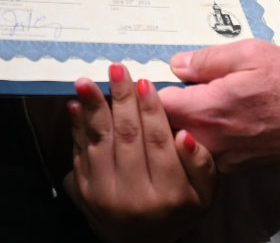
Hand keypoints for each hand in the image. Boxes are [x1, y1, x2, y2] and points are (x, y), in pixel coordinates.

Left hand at [64, 63, 215, 241]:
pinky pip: (80, 153)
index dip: (151, 110)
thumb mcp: (203, 195)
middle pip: (127, 138)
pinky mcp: (84, 192)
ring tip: (87, 81)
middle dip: (121, 99)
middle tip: (117, 69)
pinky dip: (76, 127)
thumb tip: (185, 135)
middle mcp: (134, 197)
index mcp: (169, 196)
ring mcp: (105, 195)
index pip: (159, 142)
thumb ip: (201, 165)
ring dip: (93, 108)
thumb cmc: (176, 210)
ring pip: (100, 143)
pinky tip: (76, 105)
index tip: (144, 81)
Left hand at [157, 40, 279, 172]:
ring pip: (182, 145)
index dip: (147, 91)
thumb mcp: (249, 53)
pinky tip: (205, 124)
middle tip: (156, 93)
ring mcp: (222, 159)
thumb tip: (175, 64)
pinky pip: (204, 154)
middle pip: (165, 129)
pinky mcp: (234, 169)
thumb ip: (207, 59)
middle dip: (157, 112)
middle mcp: (211, 141)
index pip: (157, 106)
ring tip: (179, 107)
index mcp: (209, 109)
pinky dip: (197, 141)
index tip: (141, 80)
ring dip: (177, 128)